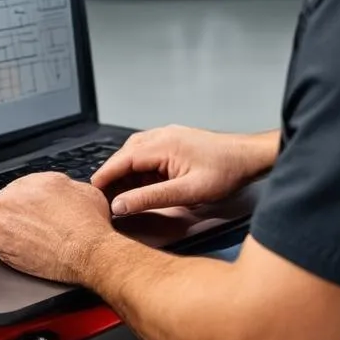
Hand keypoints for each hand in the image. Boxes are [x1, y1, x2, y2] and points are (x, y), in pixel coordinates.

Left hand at [0, 173, 112, 283]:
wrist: (88, 250)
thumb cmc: (91, 227)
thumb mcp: (88, 193)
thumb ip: (69, 189)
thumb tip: (65, 194)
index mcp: (39, 179)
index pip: (24, 190)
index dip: (28, 208)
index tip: (33, 218)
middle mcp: (18, 190)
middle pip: (5, 203)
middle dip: (13, 217)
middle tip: (26, 232)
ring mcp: (2, 210)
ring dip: (2, 230)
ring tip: (20, 243)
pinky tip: (10, 251)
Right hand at [92, 125, 277, 216]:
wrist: (248, 157)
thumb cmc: (225, 172)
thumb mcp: (187, 192)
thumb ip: (151, 198)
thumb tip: (121, 204)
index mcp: (162, 144)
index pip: (121, 160)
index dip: (104, 177)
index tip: (91, 192)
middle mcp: (161, 135)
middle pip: (125, 155)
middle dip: (112, 176)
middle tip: (102, 198)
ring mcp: (168, 136)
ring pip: (135, 153)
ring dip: (125, 172)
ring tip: (120, 194)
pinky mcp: (174, 141)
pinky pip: (148, 152)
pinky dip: (139, 168)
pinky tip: (141, 183)